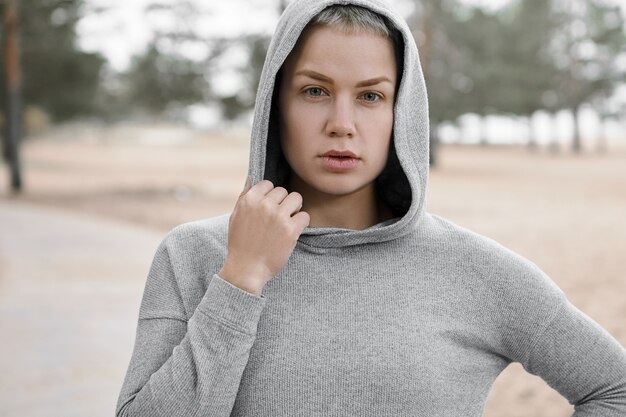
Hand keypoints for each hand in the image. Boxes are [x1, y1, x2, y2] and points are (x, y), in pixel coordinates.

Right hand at [218, 177, 309, 294]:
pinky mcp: (291, 230)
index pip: (268, 184)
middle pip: (284, 191)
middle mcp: (264, 205)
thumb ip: (244, 196)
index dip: (270, 196)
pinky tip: (293, 232)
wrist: (247, 269)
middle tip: (278, 218)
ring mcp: (278, 217)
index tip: (269, 208)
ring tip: (287, 222)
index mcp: (249, 200)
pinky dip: (301, 223)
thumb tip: (252, 178)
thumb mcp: (235, 217)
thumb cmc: (240, 244)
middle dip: (283, 203)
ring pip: (297, 199)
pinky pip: (305, 216)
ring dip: (294, 209)